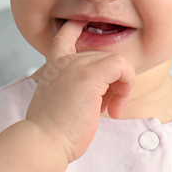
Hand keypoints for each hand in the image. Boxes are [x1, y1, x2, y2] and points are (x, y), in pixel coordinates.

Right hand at [25, 19, 135, 163]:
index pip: (65, 35)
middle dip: (111, 82)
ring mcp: (76, 65)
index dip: (78, 29)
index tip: (86, 32)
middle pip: (103, 56)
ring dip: (121, 88)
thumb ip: (73, 90)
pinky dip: (127, 86)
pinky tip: (115, 110)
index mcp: (54, 67)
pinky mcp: (91, 74)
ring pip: (116, 61)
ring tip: (110, 111)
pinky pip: (122, 66)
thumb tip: (97, 94)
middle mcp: (64, 61)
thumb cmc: (53, 133)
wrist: (44, 143)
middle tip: (105, 108)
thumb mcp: (60, 104)